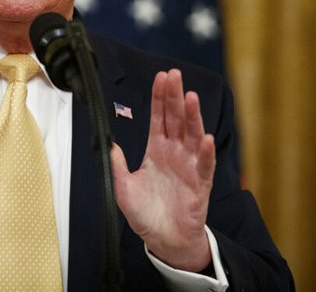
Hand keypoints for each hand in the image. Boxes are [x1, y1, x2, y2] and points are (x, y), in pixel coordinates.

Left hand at [110, 69, 215, 271]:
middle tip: (174, 75)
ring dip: (192, 116)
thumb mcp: (123, 188)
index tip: (160, 77)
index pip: (158, 118)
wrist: (164, 240)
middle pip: (176, 119)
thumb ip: (117, 165)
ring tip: (190, 97)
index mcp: (156, 150)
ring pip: (192, 135)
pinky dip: (206, 152)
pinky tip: (206, 138)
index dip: (159, 98)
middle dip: (174, 96)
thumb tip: (109, 144)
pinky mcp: (200, 184)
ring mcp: (189, 166)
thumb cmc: (146, 214)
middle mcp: (174, 153)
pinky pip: (204, 165)